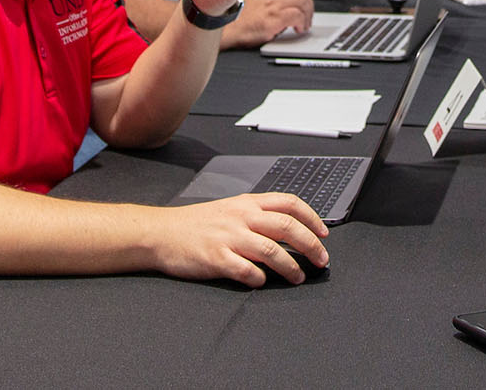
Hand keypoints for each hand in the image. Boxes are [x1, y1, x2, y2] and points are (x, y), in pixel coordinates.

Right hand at [152, 194, 329, 285]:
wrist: (161, 233)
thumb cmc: (197, 224)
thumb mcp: (230, 208)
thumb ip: (257, 215)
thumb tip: (289, 229)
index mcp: (247, 203)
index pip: (289, 203)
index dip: (311, 218)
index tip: (324, 233)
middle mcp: (241, 217)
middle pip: (287, 227)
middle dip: (310, 245)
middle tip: (321, 260)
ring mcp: (228, 237)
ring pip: (271, 250)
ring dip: (290, 266)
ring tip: (298, 277)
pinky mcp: (216, 258)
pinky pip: (245, 270)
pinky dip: (258, 278)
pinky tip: (262, 282)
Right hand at [226, 0, 314, 45]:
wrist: (227, 32)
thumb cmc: (238, 25)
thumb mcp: (257, 10)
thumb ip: (271, 8)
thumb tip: (288, 16)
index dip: (305, 4)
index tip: (305, 13)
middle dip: (309, 9)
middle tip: (307, 21)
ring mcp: (272, 7)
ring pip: (302, 2)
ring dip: (307, 16)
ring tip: (303, 27)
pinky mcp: (271, 19)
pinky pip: (296, 15)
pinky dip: (301, 23)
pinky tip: (297, 30)